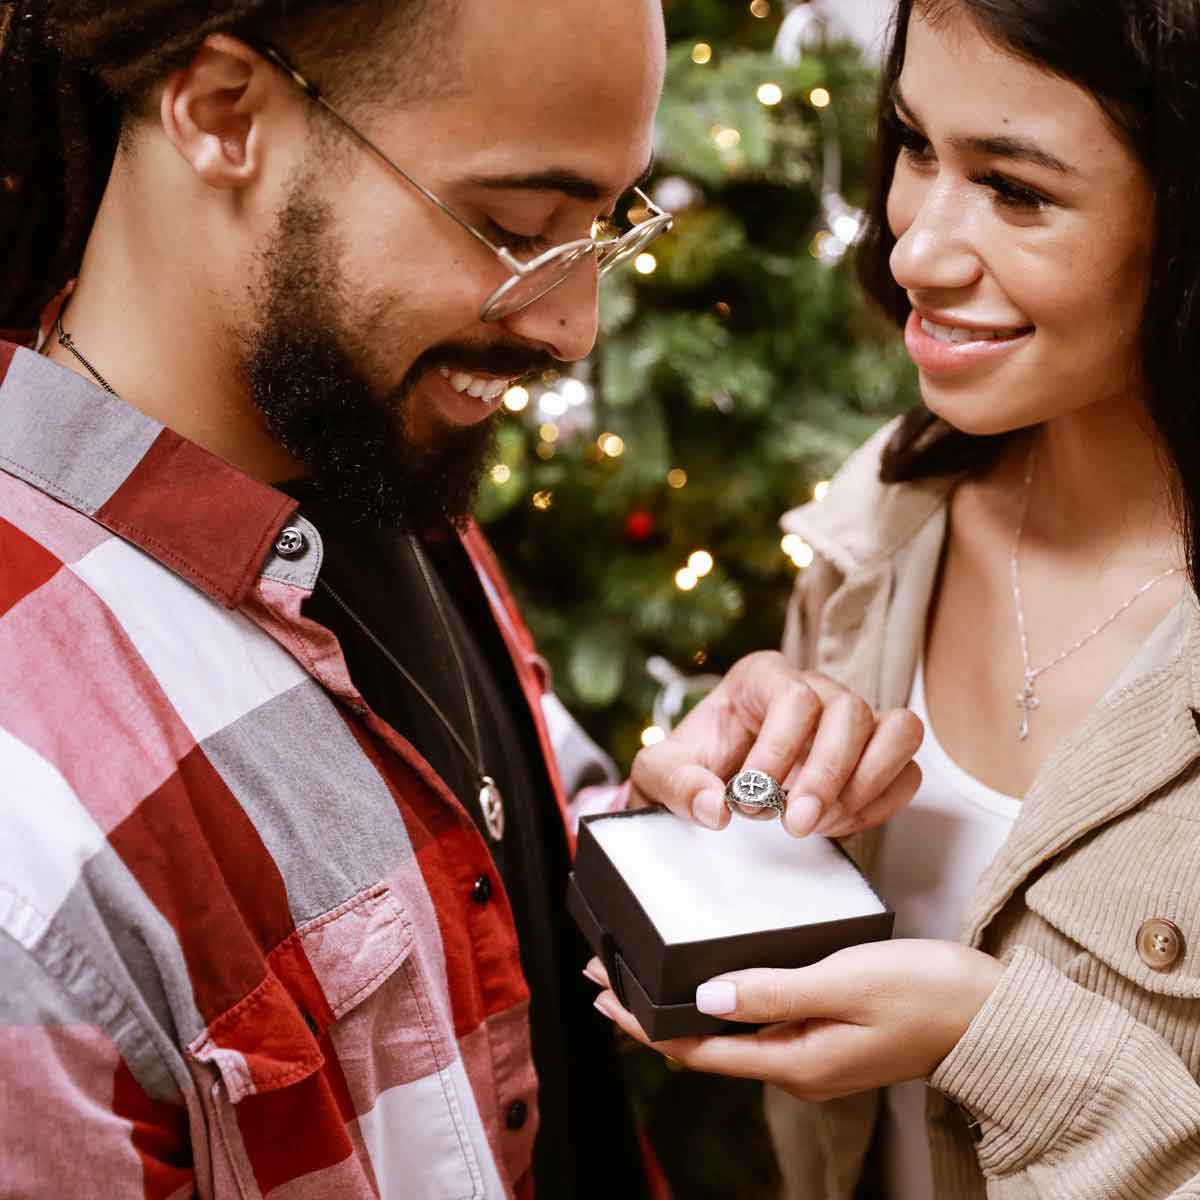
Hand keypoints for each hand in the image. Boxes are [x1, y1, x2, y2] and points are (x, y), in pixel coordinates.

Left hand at [585, 940, 1003, 1100]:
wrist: (991, 1013)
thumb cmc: (926, 993)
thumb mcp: (844, 981)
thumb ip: (772, 991)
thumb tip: (706, 1000)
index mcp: (795, 1060)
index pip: (699, 1048)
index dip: (646, 1023)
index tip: (605, 994)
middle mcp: (798, 1066)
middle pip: (707, 1046)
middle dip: (654, 1015)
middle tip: (610, 977)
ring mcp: (815, 1055)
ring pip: (731, 1035)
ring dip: (686, 1008)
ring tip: (649, 980)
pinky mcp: (830, 1037)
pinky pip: (760, 1026)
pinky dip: (725, 1003)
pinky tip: (718, 983)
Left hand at [630, 651, 922, 836]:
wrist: (711, 783)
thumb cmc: (692, 765)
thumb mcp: (660, 772)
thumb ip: (677, 784)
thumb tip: (715, 809)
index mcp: (762, 677)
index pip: (794, 697)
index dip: (780, 749)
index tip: (753, 795)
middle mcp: (815, 688)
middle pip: (850, 710)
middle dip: (826, 774)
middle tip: (795, 824)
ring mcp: (853, 720)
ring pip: (899, 729)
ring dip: (866, 783)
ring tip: (821, 822)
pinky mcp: (876, 754)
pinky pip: (908, 770)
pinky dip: (880, 803)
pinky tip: (837, 824)